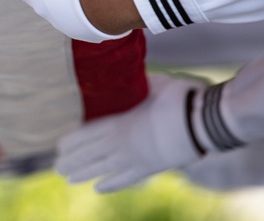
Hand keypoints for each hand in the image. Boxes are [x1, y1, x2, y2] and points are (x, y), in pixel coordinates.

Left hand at [55, 73, 207, 192]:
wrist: (204, 121)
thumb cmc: (178, 97)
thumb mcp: (152, 83)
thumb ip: (136, 84)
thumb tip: (126, 75)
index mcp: (119, 123)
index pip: (88, 135)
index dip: (73, 142)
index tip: (59, 147)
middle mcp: (122, 145)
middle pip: (91, 155)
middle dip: (74, 161)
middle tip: (58, 166)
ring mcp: (136, 159)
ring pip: (104, 169)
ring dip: (86, 173)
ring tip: (69, 178)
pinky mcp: (151, 169)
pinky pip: (126, 179)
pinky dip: (112, 184)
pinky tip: (99, 187)